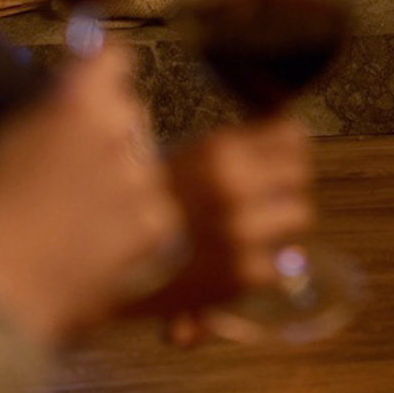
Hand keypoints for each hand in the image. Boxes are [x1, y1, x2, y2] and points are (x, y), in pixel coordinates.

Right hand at [0, 43, 180, 347]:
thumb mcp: (13, 139)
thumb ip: (58, 106)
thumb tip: (85, 75)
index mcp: (78, 102)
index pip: (114, 58)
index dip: (105, 70)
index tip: (99, 78)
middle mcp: (118, 130)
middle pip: (131, 113)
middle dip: (110, 134)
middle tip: (74, 173)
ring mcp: (142, 179)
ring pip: (145, 163)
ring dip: (123, 181)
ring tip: (79, 219)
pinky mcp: (156, 225)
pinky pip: (155, 207)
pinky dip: (134, 222)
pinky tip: (95, 242)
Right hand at [129, 117, 314, 345]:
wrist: (93, 253)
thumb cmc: (136, 201)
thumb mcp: (181, 159)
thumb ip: (234, 148)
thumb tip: (281, 117)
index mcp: (219, 151)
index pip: (290, 136)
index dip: (286, 146)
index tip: (276, 155)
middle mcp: (235, 188)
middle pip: (300, 175)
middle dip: (285, 184)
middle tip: (267, 194)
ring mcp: (241, 232)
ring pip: (298, 218)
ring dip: (279, 224)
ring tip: (252, 231)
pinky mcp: (241, 275)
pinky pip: (275, 265)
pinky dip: (257, 269)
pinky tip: (231, 266)